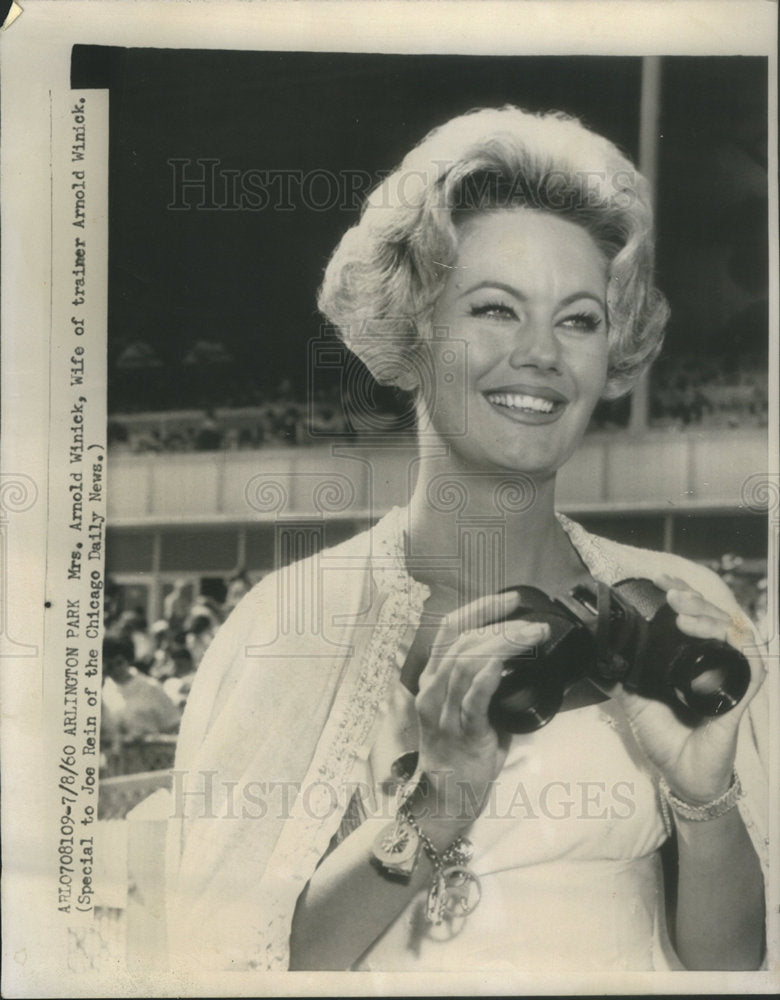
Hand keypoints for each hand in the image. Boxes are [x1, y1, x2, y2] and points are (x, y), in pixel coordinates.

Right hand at [413, 590, 549, 831]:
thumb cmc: (460, 754)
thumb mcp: (463, 709)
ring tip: (532, 636)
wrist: (446, 799)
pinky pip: (473, 698)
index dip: (480, 608)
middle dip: (502, 625)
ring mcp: (444, 711)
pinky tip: (505, 663)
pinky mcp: (461, 732)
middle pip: (463, 641)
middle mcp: (433, 690)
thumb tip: (518, 660)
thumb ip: (480, 683)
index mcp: (433, 679)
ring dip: (504, 644)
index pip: (450, 629)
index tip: (511, 599)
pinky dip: (489, 676)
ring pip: (468, 663)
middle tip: (534, 623)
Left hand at [596, 573, 766, 803]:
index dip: (684, 592)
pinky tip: (722, 637)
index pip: (695, 614)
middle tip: (672, 593)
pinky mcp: (741, 697)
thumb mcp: (636, 702)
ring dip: (709, 618)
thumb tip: (594, 658)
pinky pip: (751, 666)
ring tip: (683, 613)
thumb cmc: (667, 740)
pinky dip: (739, 648)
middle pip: (715, 616)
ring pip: (733, 632)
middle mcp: (716, 662)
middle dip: (694, 598)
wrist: (682, 776)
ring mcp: (731, 677)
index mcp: (694, 657)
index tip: (661, 580)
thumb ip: (619, 678)